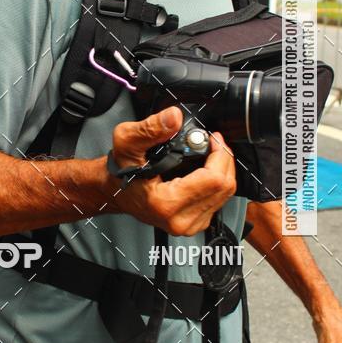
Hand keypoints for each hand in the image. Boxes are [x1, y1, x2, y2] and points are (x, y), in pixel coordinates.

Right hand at [110, 106, 235, 235]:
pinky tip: (205, 169)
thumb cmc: (121, 171)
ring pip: (225, 195)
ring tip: (209, 153)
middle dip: (223, 159)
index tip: (212, 138)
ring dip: (222, 170)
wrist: (115, 191)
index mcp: (166, 204)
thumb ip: (150, 128)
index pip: (215, 180)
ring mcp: (189, 224)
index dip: (220, 154)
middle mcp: (180, 220)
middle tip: (212, 143)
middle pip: (225, 187)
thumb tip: (174, 117)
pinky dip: (217, 181)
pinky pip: (219, 200)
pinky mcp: (195, 223)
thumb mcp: (127, 141)